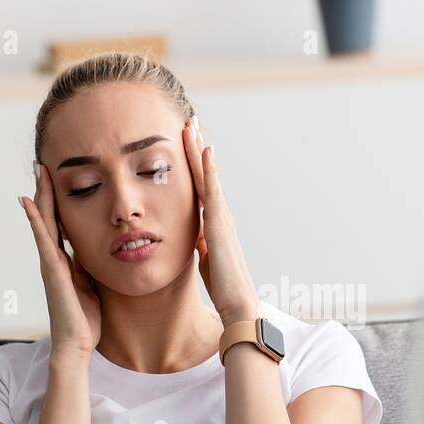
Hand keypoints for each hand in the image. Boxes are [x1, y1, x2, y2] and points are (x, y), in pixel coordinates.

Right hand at [20, 163, 102, 356]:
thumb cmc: (86, 318)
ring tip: (37, 171)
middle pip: (49, 217)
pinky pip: (43, 240)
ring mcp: (50, 263)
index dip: (58, 201)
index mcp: (65, 261)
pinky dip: (35, 219)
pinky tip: (28, 201)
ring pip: (43, 222)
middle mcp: (53, 258)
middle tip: (42, 163)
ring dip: (40, 196)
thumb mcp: (92, 284)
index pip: (60, 224)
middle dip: (46, 190)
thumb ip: (90, 266)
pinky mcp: (52, 271)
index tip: (58, 176)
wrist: (78, 344)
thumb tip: (99, 250)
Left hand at [184, 117, 259, 325]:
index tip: (185, 143)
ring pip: (207, 175)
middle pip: (204, 174)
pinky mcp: (219, 222)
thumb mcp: (206, 258)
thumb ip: (202, 243)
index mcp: (214, 222)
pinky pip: (212, 190)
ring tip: (191, 125)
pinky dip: (208, 169)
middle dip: (195, 148)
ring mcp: (221, 215)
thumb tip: (194, 236)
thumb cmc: (223, 285)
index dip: (193, 164)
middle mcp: (220, 214)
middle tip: (188, 122)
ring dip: (199, 149)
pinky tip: (205, 149)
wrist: (238, 301)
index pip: (199, 187)